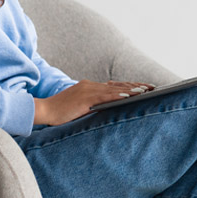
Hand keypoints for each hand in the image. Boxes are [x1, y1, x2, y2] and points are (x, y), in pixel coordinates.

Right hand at [33, 80, 154, 125]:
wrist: (44, 111)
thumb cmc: (60, 112)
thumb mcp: (80, 107)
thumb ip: (93, 105)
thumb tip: (108, 109)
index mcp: (90, 87)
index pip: (114, 85)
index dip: (129, 86)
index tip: (143, 87)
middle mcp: (90, 85)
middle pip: (118, 85)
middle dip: (136, 86)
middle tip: (152, 87)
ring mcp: (88, 90)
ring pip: (114, 89)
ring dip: (131, 89)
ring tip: (145, 90)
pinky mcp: (85, 98)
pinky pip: (105, 95)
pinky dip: (118, 95)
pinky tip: (129, 96)